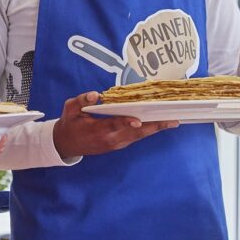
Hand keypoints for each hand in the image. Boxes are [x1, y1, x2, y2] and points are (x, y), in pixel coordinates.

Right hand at [53, 91, 178, 160]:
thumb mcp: (70, 109)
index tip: (137, 120)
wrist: (67, 144)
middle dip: (154, 126)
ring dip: (155, 129)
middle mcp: (110, 139)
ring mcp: (116, 144)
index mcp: (98, 130)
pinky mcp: (119, 144)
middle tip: (172, 120)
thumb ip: (81, 101)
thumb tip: (95, 95)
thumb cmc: (70, 124)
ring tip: (172, 121)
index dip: (125, 122)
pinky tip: (159, 124)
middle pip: (135, 133)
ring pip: (139, 136)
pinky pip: (136, 137)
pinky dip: (148, 130)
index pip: (114, 125)